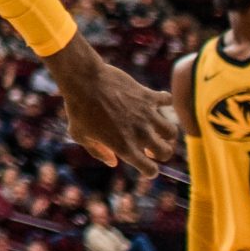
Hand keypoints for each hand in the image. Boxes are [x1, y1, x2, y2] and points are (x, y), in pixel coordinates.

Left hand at [45, 36, 178, 171]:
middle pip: (166, 152)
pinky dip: (164, 100)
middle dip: (161, 152)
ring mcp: (146, 114)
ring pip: (172, 131)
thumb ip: (98, 152)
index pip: (150, 170)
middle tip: (150, 144)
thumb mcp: (80, 135)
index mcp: (124, 147)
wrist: (83, 79)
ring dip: (166, 131)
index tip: (143, 162)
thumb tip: (114, 162)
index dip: (149, 170)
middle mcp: (140, 134)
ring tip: (154, 126)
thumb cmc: (77, 108)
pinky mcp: (148, 96)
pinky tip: (153, 100)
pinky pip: (167, 100)